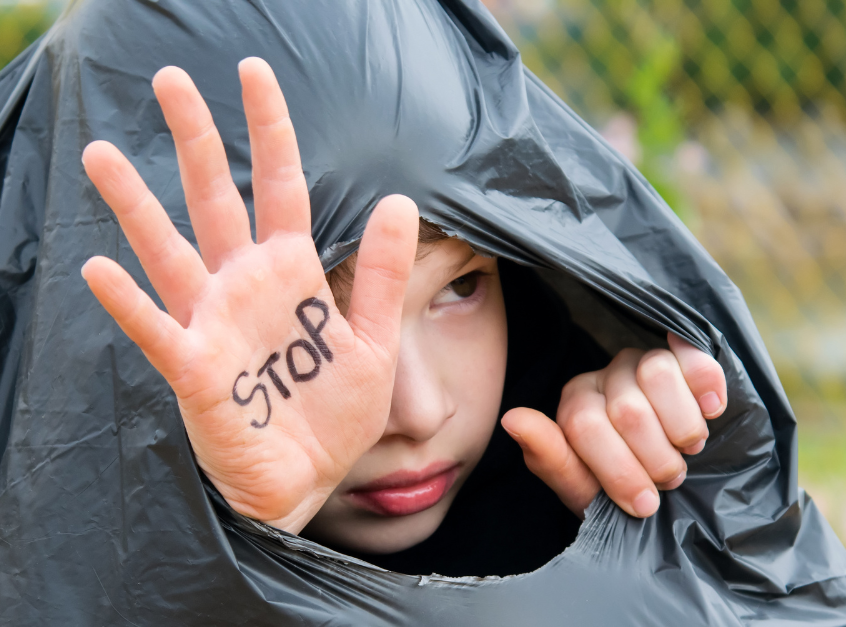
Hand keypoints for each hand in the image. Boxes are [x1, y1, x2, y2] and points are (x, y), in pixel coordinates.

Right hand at [81, 58, 417, 533]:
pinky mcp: (196, 372)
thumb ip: (385, 274)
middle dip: (195, 141)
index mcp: (291, 273)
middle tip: (169, 79)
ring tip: (103, 156)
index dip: (268, 129)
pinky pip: (158, 332)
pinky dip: (131, 304)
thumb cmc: (334, 414)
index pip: (277, 185)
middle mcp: (245, 286)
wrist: (308, 482)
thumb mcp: (376, 340)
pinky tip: (101, 270)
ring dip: (137, 208)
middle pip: (215, 200)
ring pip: (170, 253)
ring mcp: (214, 325)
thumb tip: (400, 199)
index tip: (253, 73)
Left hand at [501, 333, 725, 517]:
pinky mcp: (683, 356)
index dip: (619, 471)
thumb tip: (512, 418)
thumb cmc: (622, 489)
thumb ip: (550, 458)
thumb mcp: (584, 490)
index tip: (642, 505)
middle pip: (627, 409)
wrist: (673, 484)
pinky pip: (693, 357)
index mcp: (575, 404)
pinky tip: (711, 411)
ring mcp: (644, 360)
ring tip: (687, 450)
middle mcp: (605, 375)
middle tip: (667, 480)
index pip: (585, 426)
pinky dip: (706, 386)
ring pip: (657, 375)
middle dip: (656, 461)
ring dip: (682, 429)